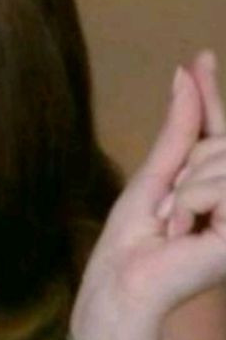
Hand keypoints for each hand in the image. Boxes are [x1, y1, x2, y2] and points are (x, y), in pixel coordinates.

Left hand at [78, 49, 225, 320]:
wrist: (123, 282)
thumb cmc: (133, 237)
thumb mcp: (157, 173)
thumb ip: (182, 127)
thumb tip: (187, 72)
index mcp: (218, 184)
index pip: (216, 130)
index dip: (210, 93)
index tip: (199, 58)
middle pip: (219, 142)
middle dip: (183, 168)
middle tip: (168, 211)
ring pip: (220, 158)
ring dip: (183, 191)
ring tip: (175, 226)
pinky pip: (219, 184)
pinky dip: (189, 203)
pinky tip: (185, 234)